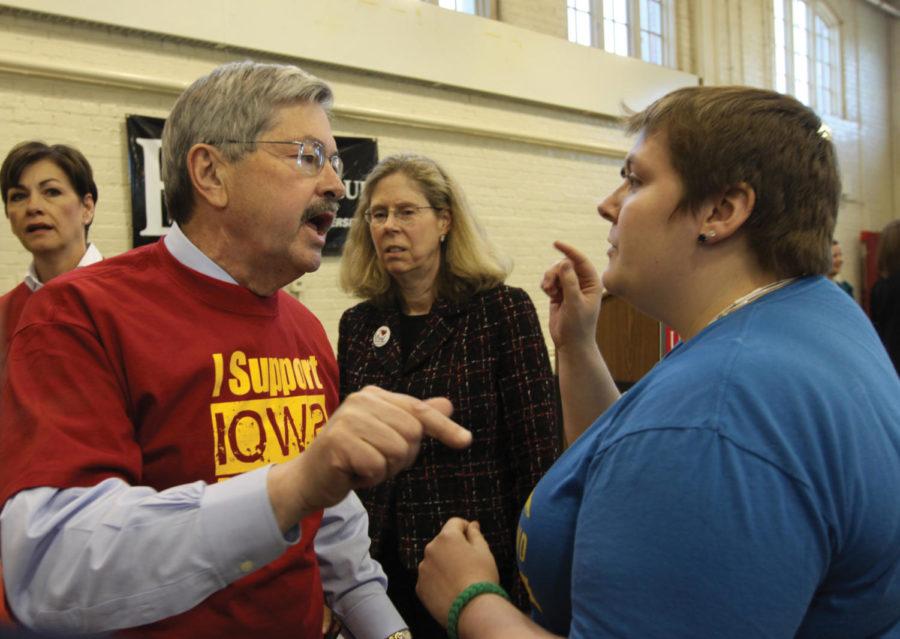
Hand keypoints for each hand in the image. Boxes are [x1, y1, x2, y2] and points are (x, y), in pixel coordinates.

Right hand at [268, 386, 470, 530]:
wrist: (309, 478)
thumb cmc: (352, 457)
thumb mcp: (386, 435)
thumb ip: (415, 418)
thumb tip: (448, 404)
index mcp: (374, 395)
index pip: (419, 410)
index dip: (444, 427)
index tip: (466, 441)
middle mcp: (361, 401)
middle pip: (412, 434)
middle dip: (401, 457)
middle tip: (377, 460)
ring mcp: (348, 420)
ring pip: (397, 451)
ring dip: (385, 469)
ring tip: (364, 466)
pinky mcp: (338, 442)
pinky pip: (378, 466)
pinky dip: (370, 478)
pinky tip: (353, 474)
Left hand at [416, 518, 499, 626]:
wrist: (473, 609)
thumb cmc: (482, 577)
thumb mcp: (484, 551)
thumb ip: (475, 534)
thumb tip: (472, 524)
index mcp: (447, 537)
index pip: (455, 523)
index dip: (465, 528)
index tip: (473, 537)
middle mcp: (430, 549)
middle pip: (443, 542)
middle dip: (454, 548)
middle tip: (469, 563)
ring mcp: (423, 569)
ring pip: (435, 561)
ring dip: (444, 564)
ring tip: (460, 580)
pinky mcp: (420, 587)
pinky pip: (429, 578)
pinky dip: (438, 581)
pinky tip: (451, 590)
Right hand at [540, 241, 602, 351]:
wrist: (571, 343)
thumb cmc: (578, 326)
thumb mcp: (574, 303)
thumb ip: (570, 282)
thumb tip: (565, 262)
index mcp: (592, 283)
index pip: (581, 261)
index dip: (569, 251)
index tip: (556, 243)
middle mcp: (582, 283)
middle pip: (565, 265)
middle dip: (555, 272)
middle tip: (550, 286)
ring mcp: (570, 288)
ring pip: (556, 272)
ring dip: (549, 278)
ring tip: (549, 291)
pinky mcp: (559, 293)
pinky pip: (550, 280)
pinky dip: (546, 284)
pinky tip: (548, 293)